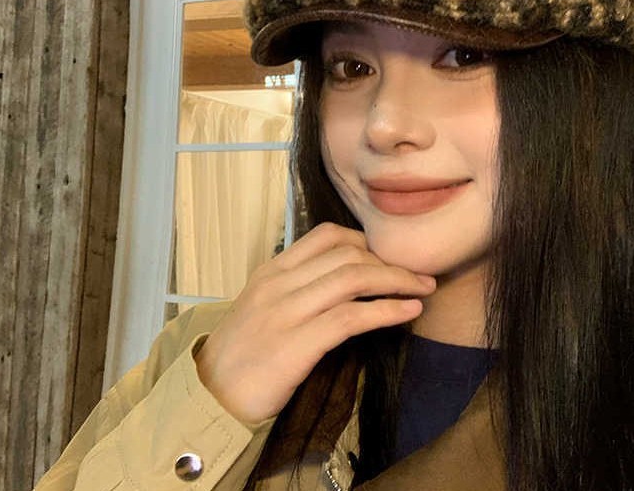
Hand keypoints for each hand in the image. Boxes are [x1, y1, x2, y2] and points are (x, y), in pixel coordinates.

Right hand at [194, 222, 435, 423]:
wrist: (209, 398)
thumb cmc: (242, 355)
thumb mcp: (263, 307)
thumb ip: (297, 288)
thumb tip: (346, 279)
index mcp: (272, 270)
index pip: (327, 235)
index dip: (367, 242)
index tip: (388, 257)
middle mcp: (279, 283)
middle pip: (348, 254)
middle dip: (391, 261)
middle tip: (418, 274)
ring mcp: (286, 312)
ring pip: (354, 278)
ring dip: (398, 280)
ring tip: (423, 288)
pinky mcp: (296, 344)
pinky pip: (352, 317)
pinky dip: (387, 311)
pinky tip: (409, 312)